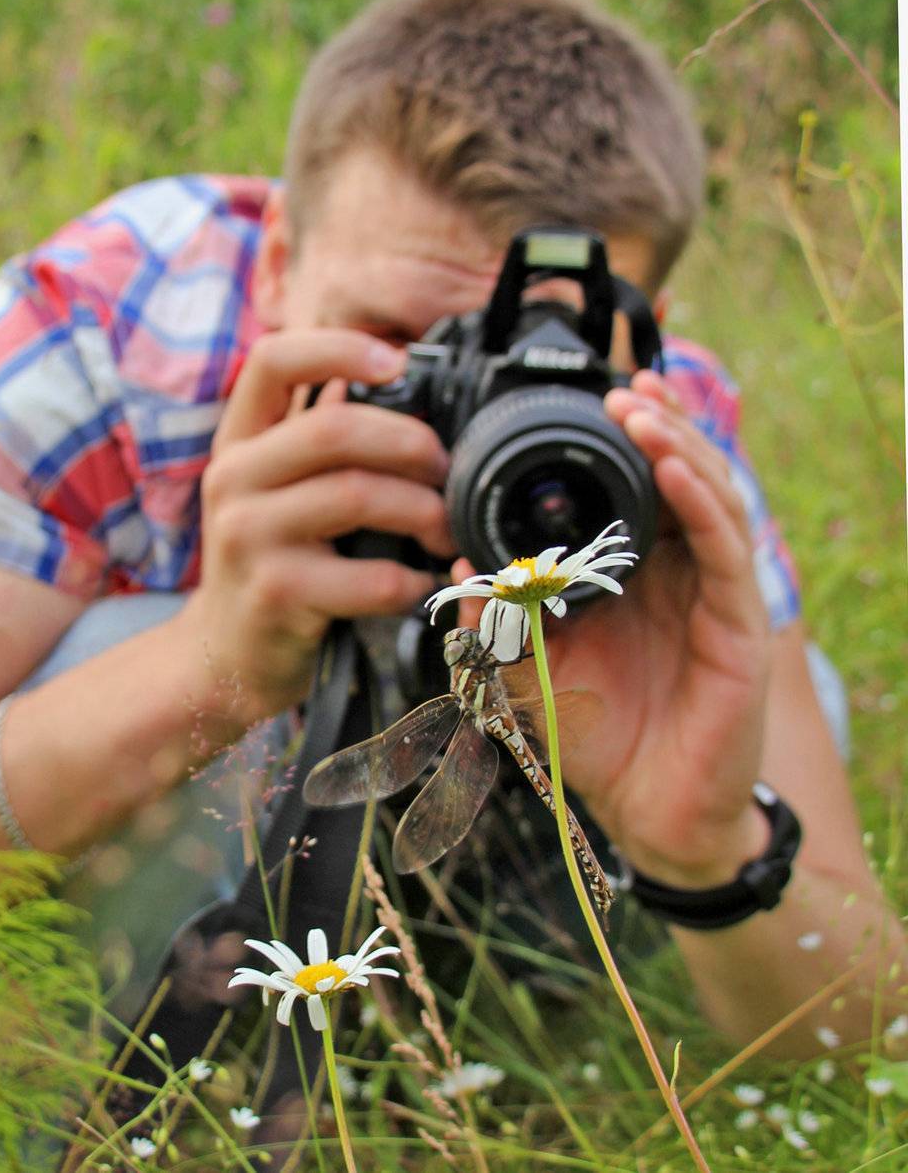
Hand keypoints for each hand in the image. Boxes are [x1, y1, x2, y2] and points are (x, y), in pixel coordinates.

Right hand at [184, 328, 454, 725]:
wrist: (225, 652)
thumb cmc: (270, 562)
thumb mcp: (271, 491)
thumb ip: (315, 445)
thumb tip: (408, 393)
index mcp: (237, 442)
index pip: (273, 360)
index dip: (339, 348)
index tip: (397, 362)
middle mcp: (232, 479)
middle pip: (335, 427)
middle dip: (411, 442)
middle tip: (445, 470)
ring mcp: (249, 537)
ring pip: (359, 495)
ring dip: (423, 511)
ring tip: (443, 531)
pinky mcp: (277, 593)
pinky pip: (371, 575)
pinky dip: (412, 580)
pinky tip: (417, 585)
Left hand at [456, 370, 771, 883]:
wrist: (643, 807)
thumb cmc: (594, 733)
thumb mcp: (525, 668)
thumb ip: (495, 617)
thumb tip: (456, 564)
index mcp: (634, 574)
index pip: (640, 488)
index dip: (629, 440)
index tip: (599, 399)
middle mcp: (679, 573)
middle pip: (681, 476)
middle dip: (656, 425)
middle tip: (623, 389)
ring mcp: (714, 592)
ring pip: (710, 497)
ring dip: (679, 446)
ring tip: (643, 410)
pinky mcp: (738, 623)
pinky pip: (725, 550)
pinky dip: (701, 502)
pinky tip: (674, 468)